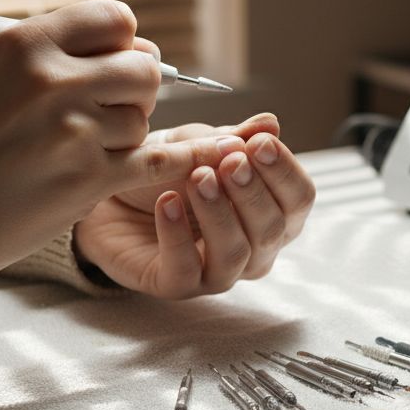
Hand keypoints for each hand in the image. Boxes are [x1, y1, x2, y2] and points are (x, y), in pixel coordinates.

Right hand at [0, 0, 243, 278]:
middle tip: (109, 110)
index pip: (115, 19)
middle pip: (144, 68)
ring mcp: (74, 131)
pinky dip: (184, 158)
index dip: (124, 43)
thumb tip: (140, 44)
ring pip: (144, 119)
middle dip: (137, 91)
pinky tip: (200, 153)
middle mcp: (51, 81)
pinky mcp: (91, 178)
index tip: (113, 62)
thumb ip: (62, 49)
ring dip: (126, 136)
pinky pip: (161, 158)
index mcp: (25, 44)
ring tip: (81, 150)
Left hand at [73, 113, 316, 297]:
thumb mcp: (198, 144)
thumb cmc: (164, 170)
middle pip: (273, 228)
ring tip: (198, 178)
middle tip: (228, 161)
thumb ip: (233, 138)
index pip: (299, 199)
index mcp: (271, 211)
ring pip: (236, 253)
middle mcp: (254, 247)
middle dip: (252, 192)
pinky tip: (166, 202)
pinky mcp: (177, 285)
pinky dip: (177, 235)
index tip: (259, 144)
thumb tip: (270, 124)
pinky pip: (186, 269)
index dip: (284, 172)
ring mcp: (218, 270)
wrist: (109, 190)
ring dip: (219, 213)